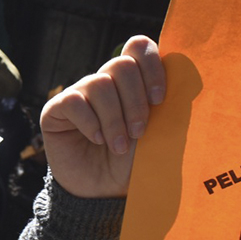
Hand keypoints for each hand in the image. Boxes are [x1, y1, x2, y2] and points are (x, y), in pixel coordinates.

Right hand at [40, 35, 165, 198]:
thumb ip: (165, 108)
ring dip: (114, 119)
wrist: (104, 192)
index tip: (159, 99)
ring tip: (119, 146)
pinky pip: (74, 101)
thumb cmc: (133, 163)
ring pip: (99, 84)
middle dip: (135, 101)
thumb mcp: (156, 135)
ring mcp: (80, 93)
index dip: (151, 67)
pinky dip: (91, 123)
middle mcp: (105, 81)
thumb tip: (184, 85)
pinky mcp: (57, 109)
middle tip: (139, 132)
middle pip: (122, 64)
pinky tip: (97, 140)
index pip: (139, 48)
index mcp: (132, 81)